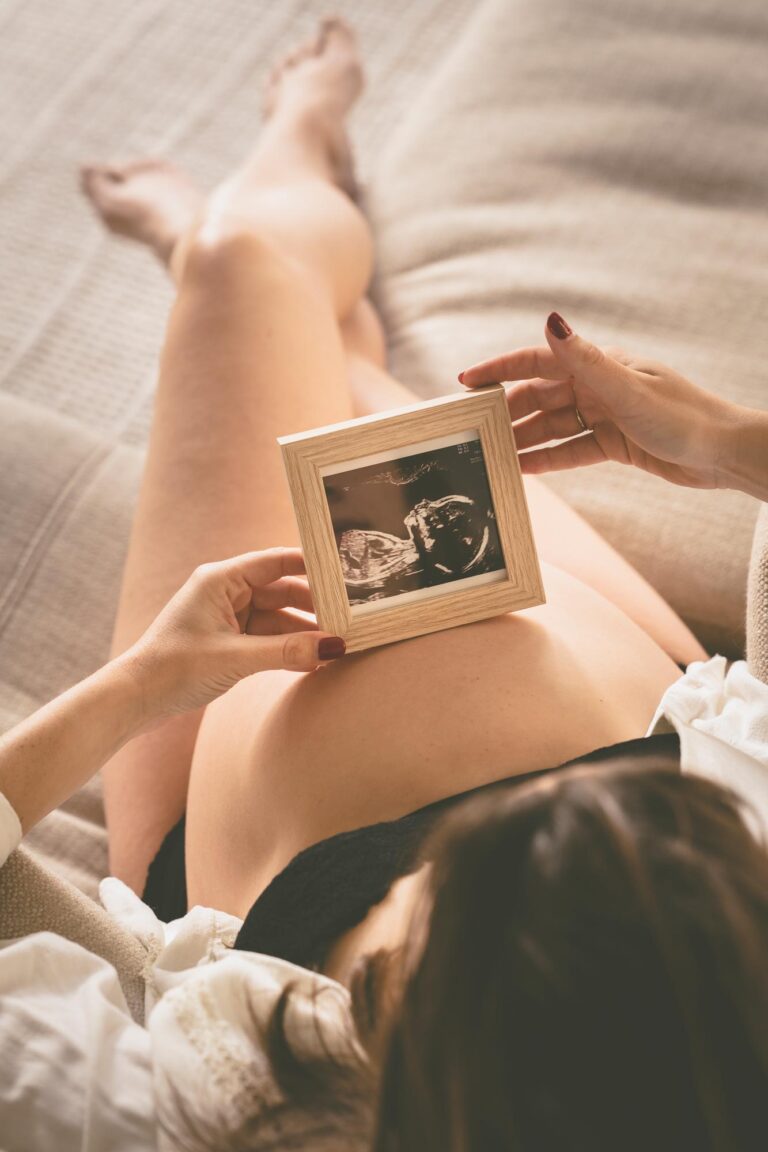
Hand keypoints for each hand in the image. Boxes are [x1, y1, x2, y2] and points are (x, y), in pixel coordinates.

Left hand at [124, 548, 345, 721]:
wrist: (136, 699)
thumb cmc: (174, 668)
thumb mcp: (235, 659)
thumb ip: (286, 652)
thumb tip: (333, 647)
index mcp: (221, 580)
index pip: (276, 562)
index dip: (312, 565)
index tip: (345, 572)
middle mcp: (226, 592)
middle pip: (283, 591)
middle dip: (315, 606)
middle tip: (351, 618)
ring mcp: (229, 617)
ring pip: (279, 618)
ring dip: (305, 632)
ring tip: (340, 643)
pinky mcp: (230, 641)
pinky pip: (269, 639)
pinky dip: (290, 648)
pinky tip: (316, 659)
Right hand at [459, 312, 747, 491]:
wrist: (724, 454)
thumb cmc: (684, 417)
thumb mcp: (628, 390)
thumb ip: (585, 360)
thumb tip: (549, 322)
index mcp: (600, 365)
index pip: (538, 361)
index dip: (500, 368)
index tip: (465, 381)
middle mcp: (599, 386)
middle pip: (540, 396)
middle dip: (506, 411)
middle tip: (473, 430)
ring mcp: (605, 415)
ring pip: (552, 425)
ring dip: (524, 438)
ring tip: (491, 454)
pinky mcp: (615, 443)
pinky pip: (572, 449)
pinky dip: (548, 459)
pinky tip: (524, 469)